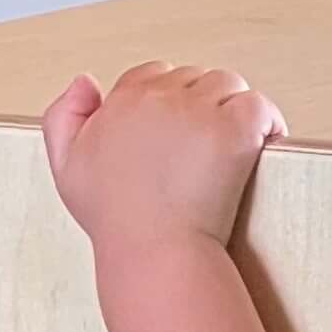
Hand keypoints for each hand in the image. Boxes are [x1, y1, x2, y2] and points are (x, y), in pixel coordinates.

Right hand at [41, 63, 285, 258]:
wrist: (154, 256)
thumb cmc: (116, 223)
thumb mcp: (67, 169)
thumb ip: (63, 117)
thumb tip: (86, 79)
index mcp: (123, 100)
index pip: (154, 75)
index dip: (170, 103)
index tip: (179, 137)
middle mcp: (160, 97)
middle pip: (194, 78)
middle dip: (203, 106)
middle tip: (209, 150)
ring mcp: (199, 111)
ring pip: (228, 85)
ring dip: (235, 110)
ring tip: (236, 148)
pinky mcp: (234, 129)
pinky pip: (259, 105)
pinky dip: (268, 121)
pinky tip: (266, 143)